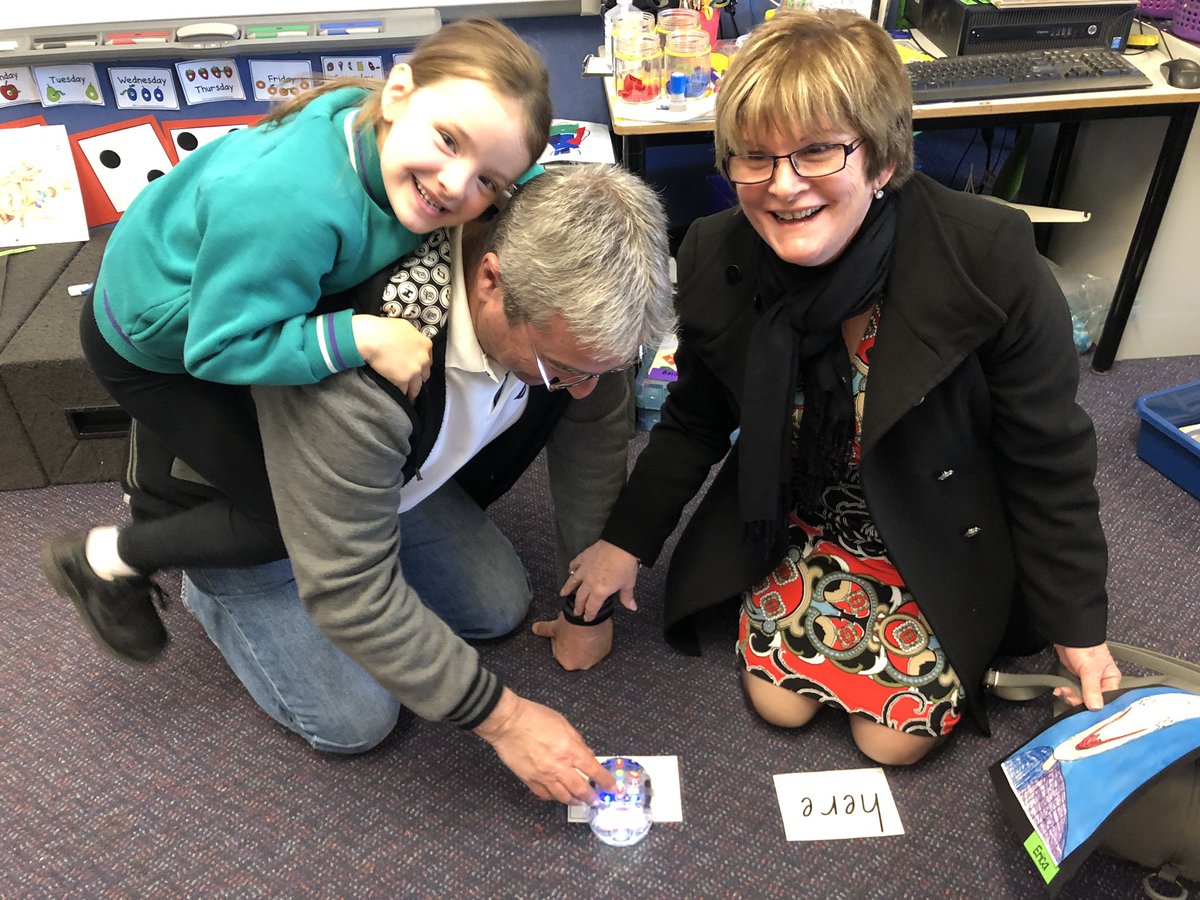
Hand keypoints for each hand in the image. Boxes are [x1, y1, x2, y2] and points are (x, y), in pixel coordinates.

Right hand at [351, 315, 432, 401]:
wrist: (372, 338)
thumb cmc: (385, 329)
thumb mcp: (405, 327)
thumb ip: (413, 338)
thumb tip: (412, 343)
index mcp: (426, 345)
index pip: (428, 359)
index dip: (421, 364)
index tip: (417, 368)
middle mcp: (424, 359)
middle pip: (425, 374)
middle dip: (419, 377)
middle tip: (412, 381)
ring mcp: (415, 371)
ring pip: (417, 386)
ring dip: (413, 391)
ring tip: (410, 397)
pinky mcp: (404, 380)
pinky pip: (404, 391)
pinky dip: (402, 394)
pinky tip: (400, 397)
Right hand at [473, 688, 615, 803]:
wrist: (508, 722)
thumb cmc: (534, 717)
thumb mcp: (563, 723)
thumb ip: (577, 741)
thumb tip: (587, 754)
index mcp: (570, 749)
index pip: (593, 770)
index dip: (604, 781)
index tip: (610, 786)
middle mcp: (559, 766)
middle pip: (580, 789)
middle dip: (591, 797)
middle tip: (596, 800)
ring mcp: (543, 776)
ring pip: (563, 796)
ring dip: (574, 801)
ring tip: (579, 801)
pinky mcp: (529, 780)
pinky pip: (544, 795)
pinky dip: (553, 797)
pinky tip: (557, 796)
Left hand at [532, 614, 612, 670]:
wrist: (588, 618)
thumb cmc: (569, 625)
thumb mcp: (553, 627)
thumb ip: (543, 630)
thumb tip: (534, 628)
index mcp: (567, 663)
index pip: (562, 655)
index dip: (562, 643)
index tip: (564, 635)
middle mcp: (582, 666)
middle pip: (576, 656)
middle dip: (574, 646)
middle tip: (574, 634)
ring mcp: (595, 660)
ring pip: (588, 653)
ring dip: (586, 646)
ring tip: (584, 633)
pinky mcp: (605, 652)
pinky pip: (598, 648)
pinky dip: (596, 643)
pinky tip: (592, 633)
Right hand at [560, 540, 639, 621]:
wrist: (620, 545)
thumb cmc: (625, 566)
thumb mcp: (628, 584)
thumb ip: (627, 597)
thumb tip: (632, 607)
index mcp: (600, 592)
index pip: (591, 607)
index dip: (589, 614)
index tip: (587, 619)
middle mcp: (589, 583)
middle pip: (580, 597)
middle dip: (578, 606)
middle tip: (576, 611)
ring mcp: (584, 570)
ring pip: (572, 582)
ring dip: (567, 589)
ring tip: (563, 594)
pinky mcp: (583, 558)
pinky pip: (574, 564)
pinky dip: (572, 568)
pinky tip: (570, 570)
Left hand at [1053, 643, 1121, 709]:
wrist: (1068, 635)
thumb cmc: (1086, 647)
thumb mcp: (1090, 670)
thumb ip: (1093, 689)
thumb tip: (1097, 708)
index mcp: (1111, 680)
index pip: (1108, 700)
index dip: (1097, 707)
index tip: (1087, 710)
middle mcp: (1101, 682)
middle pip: (1092, 701)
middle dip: (1079, 701)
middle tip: (1071, 697)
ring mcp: (1087, 680)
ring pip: (1080, 697)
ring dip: (1070, 696)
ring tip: (1063, 691)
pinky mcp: (1075, 678)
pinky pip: (1071, 690)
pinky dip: (1065, 691)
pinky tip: (1060, 689)